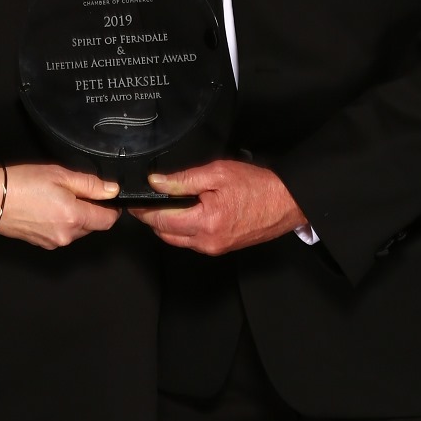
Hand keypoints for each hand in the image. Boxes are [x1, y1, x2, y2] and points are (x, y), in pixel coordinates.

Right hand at [0, 164, 120, 249]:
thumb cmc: (20, 184)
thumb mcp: (60, 174)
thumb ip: (91, 184)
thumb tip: (112, 190)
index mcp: (75, 217)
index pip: (108, 220)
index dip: (110, 206)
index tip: (105, 195)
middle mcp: (66, 235)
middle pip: (93, 226)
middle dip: (90, 210)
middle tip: (72, 190)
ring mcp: (53, 242)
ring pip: (76, 230)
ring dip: (74, 216)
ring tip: (54, 197)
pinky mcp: (41, 243)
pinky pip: (60, 233)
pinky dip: (59, 222)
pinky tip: (44, 207)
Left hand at [130, 160, 306, 255]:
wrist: (286, 202)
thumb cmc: (258, 186)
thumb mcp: (217, 173)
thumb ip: (183, 179)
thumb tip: (156, 182)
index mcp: (205, 222)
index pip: (160, 220)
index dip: (143, 210)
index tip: (134, 201)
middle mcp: (207, 242)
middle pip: (165, 233)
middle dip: (152, 218)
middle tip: (147, 200)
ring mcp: (214, 248)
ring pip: (177, 239)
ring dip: (167, 224)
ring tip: (166, 204)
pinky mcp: (221, 248)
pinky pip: (192, 241)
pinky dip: (183, 228)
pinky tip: (186, 212)